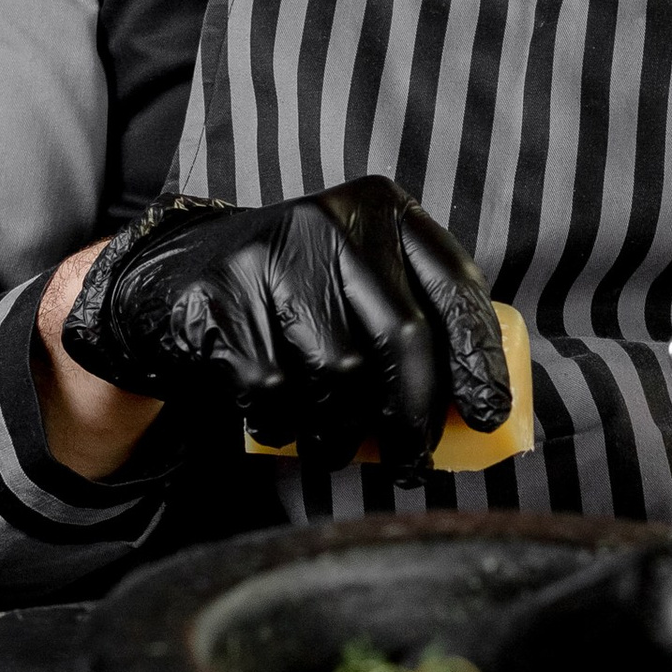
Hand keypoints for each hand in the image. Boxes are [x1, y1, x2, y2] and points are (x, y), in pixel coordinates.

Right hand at [60, 179, 510, 475]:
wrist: (182, 274)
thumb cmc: (300, 296)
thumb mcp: (363, 283)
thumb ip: (417, 324)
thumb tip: (481, 413)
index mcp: (382, 210)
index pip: (452, 287)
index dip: (477, 357)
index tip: (489, 414)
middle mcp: (331, 222)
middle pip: (400, 339)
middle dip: (414, 417)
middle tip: (413, 462)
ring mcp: (271, 257)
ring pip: (338, 375)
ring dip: (342, 431)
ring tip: (334, 441)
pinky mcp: (221, 300)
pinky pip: (274, 391)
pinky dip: (285, 425)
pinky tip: (283, 421)